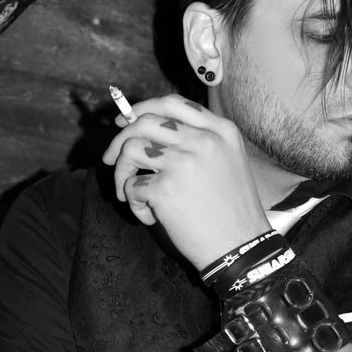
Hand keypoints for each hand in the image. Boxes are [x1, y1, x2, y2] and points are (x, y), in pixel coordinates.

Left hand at [101, 94, 269, 268]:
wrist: (240, 248)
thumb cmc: (231, 211)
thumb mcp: (228, 161)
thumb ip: (198, 141)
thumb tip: (150, 131)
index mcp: (220, 131)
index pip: (173, 103)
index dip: (143, 108)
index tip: (124, 121)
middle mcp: (203, 141)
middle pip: (145, 122)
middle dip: (120, 139)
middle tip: (110, 159)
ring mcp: (183, 162)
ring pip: (131, 149)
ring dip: (121, 173)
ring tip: (129, 194)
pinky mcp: (166, 189)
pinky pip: (132, 186)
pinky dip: (134, 203)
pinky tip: (151, 217)